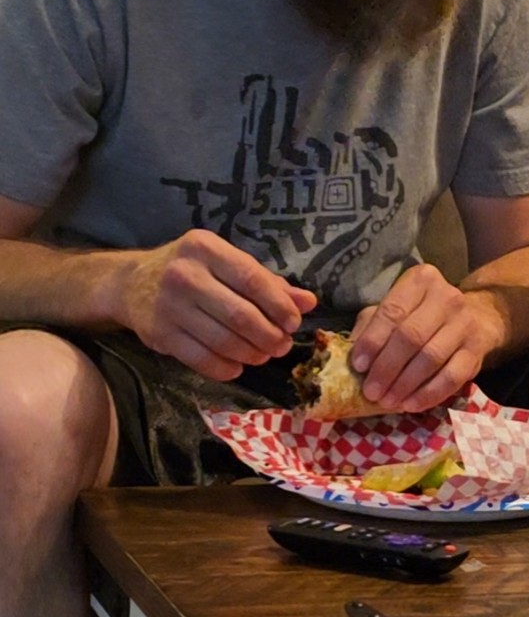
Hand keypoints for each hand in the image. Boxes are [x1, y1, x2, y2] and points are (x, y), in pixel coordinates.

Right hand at [112, 229, 316, 379]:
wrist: (132, 283)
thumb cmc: (193, 271)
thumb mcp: (227, 265)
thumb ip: (268, 283)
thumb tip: (308, 302)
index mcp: (206, 248)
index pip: (252, 279)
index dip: (279, 306)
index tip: (294, 323)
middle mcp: (185, 274)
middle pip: (241, 315)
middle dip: (269, 336)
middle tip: (282, 346)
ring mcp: (169, 305)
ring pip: (224, 341)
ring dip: (251, 354)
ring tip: (263, 355)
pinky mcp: (159, 334)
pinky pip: (201, 360)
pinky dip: (226, 368)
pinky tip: (238, 366)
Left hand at [349, 263, 502, 411]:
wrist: (476, 318)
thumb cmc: (423, 315)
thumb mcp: (395, 309)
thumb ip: (371, 326)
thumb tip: (350, 357)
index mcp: (421, 280)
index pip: (392, 312)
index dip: (373, 341)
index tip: (359, 366)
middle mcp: (447, 297)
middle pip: (411, 336)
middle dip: (387, 367)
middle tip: (371, 391)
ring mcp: (465, 324)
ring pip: (431, 358)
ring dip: (405, 384)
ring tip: (388, 401)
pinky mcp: (477, 351)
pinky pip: (452, 377)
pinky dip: (429, 394)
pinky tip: (411, 405)